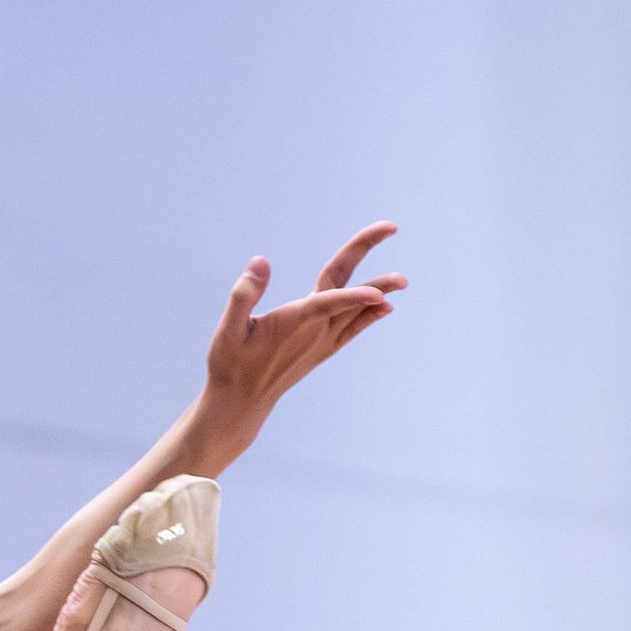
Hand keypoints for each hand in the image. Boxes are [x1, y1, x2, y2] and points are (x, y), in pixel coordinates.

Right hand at [197, 226, 404, 458]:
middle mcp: (315, 332)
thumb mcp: (228, 330)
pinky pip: (352, 330)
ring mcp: (321, 342)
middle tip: (390, 227)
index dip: (355, 294)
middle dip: (365, 253)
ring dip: (379, 290)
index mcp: (294, 322)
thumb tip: (260, 262)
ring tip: (403, 280)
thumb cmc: (230, 364)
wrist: (240, 402)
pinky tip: (386, 306)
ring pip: (356, 309)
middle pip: (347, 286)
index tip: (381, 292)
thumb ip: (243, 295)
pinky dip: (369, 316)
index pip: (329, 299)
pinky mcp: (321, 350)